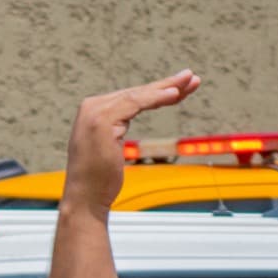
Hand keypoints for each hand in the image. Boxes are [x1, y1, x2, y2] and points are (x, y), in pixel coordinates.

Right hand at [60, 71, 201, 219]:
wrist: (84, 199)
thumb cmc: (98, 181)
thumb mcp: (108, 148)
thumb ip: (114, 129)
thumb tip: (123, 122)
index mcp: (93, 112)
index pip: (132, 98)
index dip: (158, 92)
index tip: (182, 89)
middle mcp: (92, 107)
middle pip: (137, 93)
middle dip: (167, 85)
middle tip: (192, 78)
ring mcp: (95, 112)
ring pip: (138, 95)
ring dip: (167, 88)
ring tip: (191, 81)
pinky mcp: (102, 120)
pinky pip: (135, 103)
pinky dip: (155, 98)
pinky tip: (173, 94)